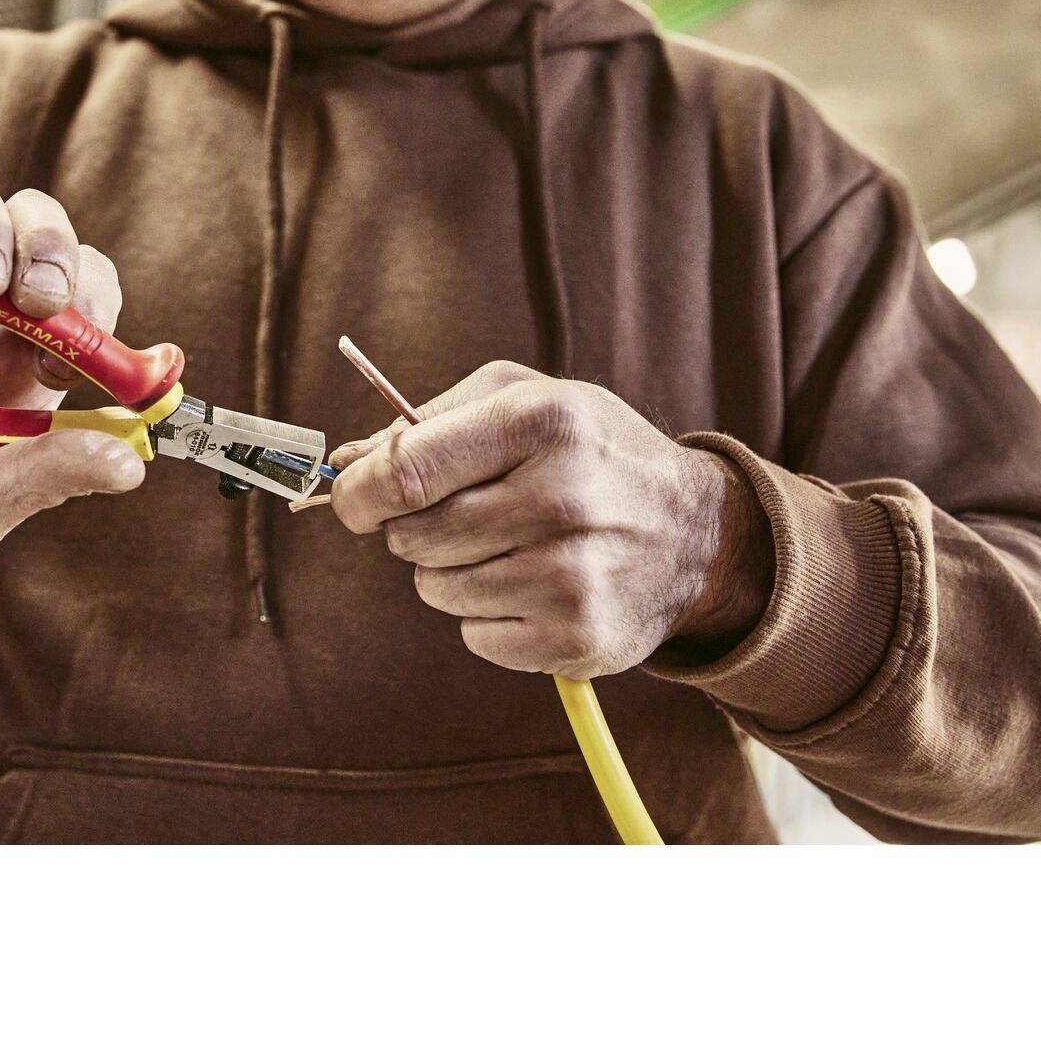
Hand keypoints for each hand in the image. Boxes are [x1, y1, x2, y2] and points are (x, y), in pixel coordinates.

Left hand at [328, 361, 772, 677]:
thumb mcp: (524, 401)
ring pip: (437, 588)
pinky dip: (486, 616)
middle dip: (411, 528)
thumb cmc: (588, 453)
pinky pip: (474, 635)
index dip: (358, 491)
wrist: (695, 532)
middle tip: (455, 516)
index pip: (407, 469)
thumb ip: (430, 421)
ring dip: (450, 571)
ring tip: (507, 546)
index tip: (350, 499)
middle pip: (415, 534)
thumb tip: (346, 459)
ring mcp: (574, 575)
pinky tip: (533, 585)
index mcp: (542, 422)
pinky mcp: (579, 638)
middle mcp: (562, 497)